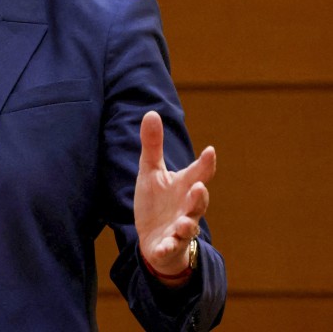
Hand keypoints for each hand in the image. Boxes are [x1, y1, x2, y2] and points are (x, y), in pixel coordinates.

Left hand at [134, 110, 215, 284]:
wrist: (154, 238)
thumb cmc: (157, 202)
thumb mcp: (150, 172)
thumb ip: (153, 145)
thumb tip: (151, 112)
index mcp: (184, 187)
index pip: (198, 174)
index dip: (205, 163)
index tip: (210, 151)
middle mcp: (186, 208)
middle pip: (198, 202)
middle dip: (199, 197)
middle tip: (199, 187)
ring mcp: (180, 229)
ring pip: (189, 227)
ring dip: (187, 225)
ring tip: (184, 222)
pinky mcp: (169, 246)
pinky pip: (170, 248)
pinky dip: (167, 248)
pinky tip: (162, 247)